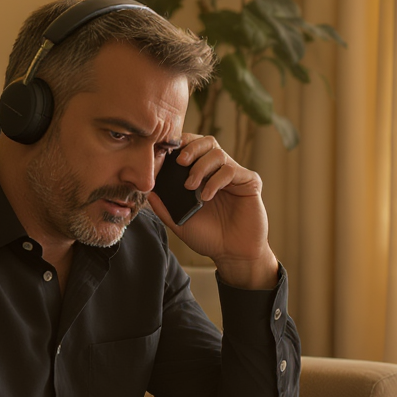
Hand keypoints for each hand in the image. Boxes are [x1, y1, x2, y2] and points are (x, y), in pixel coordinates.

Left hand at [148, 134, 276, 288]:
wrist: (233, 255)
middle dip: (191, 148)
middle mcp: (219, 171)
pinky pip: (231, 170)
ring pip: (218, 153)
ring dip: (200, 167)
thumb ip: (164, 206)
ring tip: (190, 186)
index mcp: (203, 175)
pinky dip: (215, 180)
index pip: (192, 148)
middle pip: (207, 142)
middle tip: (180, 162)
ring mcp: (235, 175)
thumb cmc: (209, 238)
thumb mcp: (179, 221)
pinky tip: (207, 196)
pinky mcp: (250, 181)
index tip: (165, 154)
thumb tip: (146, 189)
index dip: (180, 146)